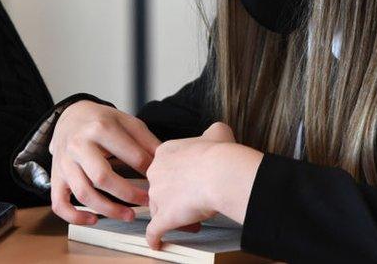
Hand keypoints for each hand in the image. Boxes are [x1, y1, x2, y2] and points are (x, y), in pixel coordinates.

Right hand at [49, 100, 160, 224]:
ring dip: (108, 210)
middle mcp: (79, 145)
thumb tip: (165, 162)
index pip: (130, 155)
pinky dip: (74, 217)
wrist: (70, 116)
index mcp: (100, 128)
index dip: (148, 170)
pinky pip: (59, 203)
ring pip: (83, 193)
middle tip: (148, 202)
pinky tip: (94, 220)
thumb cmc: (101, 121)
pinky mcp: (56, 176)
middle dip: (129, 194)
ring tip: (129, 216)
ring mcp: (65, 162)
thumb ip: (146, 140)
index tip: (159, 180)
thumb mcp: (126, 121)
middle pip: (103, 177)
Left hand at [145, 122, 262, 249]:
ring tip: (191, 223)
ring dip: (172, 217)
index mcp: (166, 152)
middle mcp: (157, 172)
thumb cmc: (221, 153)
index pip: (167, 167)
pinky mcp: (164, 216)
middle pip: (160, 188)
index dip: (179, 177)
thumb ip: (211, 133)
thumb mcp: (217, 132)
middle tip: (192, 204)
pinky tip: (157, 244)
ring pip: (158, 208)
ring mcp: (158, 195)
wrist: (222, 172)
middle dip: (175, 198)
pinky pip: (154, 230)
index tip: (190, 183)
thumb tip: (216, 133)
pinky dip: (155, 237)